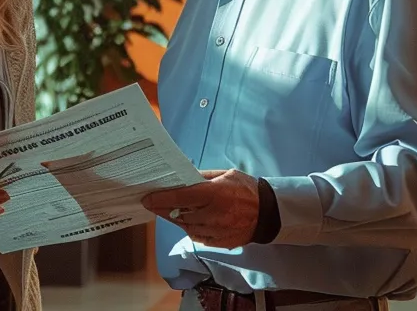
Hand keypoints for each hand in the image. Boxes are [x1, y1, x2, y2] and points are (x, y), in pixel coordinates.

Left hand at [141, 169, 258, 248]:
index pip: (180, 197)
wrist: (269, 213)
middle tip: (155, 203)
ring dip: (178, 219)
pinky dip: (192, 228)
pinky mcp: (219, 242)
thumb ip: (203, 177)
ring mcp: (216, 231)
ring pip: (186, 227)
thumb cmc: (246, 190)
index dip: (160, 199)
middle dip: (165, 209)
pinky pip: (197, 236)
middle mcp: (213, 214)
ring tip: (175, 210)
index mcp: (215, 194)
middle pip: (179, 214)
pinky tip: (193, 220)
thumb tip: (182, 177)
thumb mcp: (226, 175)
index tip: (147, 199)